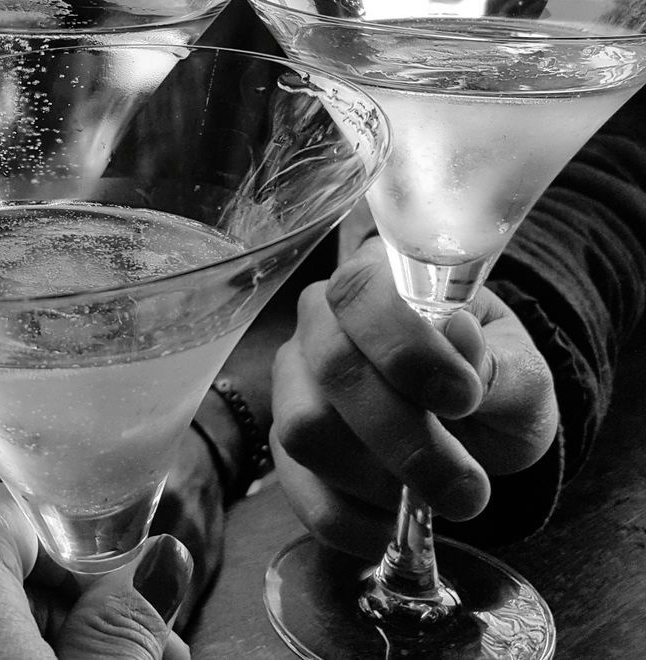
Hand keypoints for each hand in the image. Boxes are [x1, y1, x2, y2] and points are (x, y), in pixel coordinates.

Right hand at [271, 238, 559, 556]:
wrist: (477, 430)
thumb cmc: (492, 381)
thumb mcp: (520, 370)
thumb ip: (495, 359)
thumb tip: (457, 333)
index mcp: (376, 281)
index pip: (361, 293)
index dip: (406, 348)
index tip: (464, 400)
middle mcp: (320, 325)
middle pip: (333, 369)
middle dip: (405, 438)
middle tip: (468, 486)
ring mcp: (293, 387)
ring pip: (305, 430)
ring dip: (380, 480)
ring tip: (439, 498)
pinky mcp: (286, 451)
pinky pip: (301, 491)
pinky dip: (356, 522)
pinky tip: (400, 525)